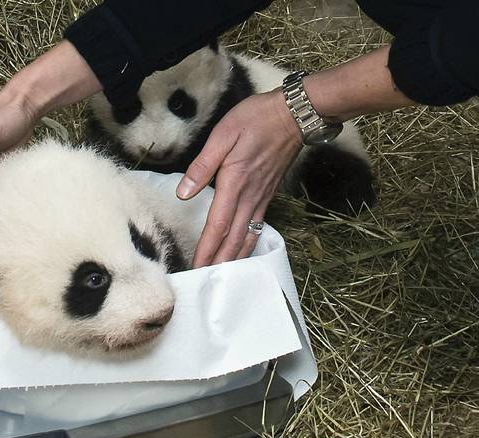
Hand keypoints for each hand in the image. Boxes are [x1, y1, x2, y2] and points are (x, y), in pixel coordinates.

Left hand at [176, 89, 302, 266]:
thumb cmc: (256, 119)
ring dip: (234, 259)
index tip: (196, 267)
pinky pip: (256, 228)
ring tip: (222, 277)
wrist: (294, 115)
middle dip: (218, 263)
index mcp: (235, 184)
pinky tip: (241, 253)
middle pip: (232, 240)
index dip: (206, 249)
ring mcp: (261, 198)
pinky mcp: (267, 195)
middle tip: (204, 282)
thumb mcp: (223, 135)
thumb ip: (202, 166)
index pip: (217, 226)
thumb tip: (184, 192)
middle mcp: (249, 197)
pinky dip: (247, 246)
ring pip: (246, 237)